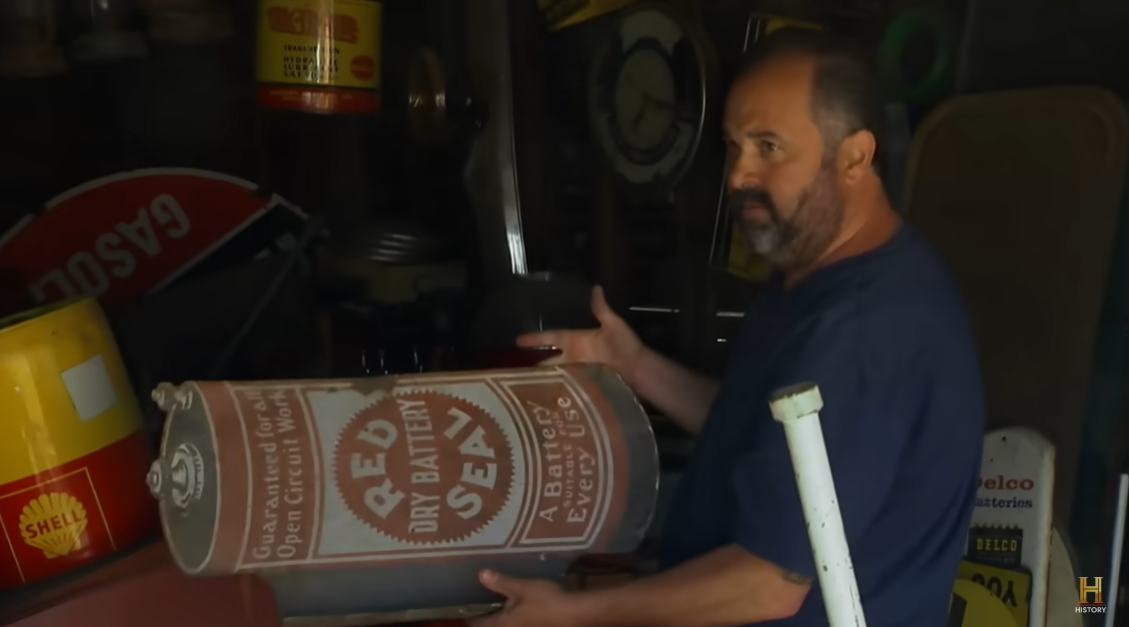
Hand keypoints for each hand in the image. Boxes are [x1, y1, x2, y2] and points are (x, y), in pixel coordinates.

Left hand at [470, 570, 583, 626]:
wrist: (575, 614)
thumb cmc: (545, 601)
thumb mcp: (521, 588)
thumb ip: (501, 583)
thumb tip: (480, 575)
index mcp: (503, 624)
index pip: (479, 624)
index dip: (471, 617)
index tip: (465, 608)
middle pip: (493, 626)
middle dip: (488, 616)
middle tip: (482, 601)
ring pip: (507, 624)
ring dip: (503, 615)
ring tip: (501, 601)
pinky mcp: (537, 626)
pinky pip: (519, 622)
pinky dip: (515, 615)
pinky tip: (520, 604)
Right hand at [516, 286, 643, 383]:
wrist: (638, 369)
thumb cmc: (625, 345)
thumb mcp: (613, 325)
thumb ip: (601, 309)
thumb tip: (596, 287)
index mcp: (577, 341)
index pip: (551, 338)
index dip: (535, 339)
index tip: (517, 340)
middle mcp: (574, 357)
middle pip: (549, 361)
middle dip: (534, 366)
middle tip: (513, 371)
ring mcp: (579, 372)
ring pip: (556, 376)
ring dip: (544, 381)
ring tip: (524, 388)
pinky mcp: (584, 386)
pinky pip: (567, 388)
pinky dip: (558, 391)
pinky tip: (545, 399)